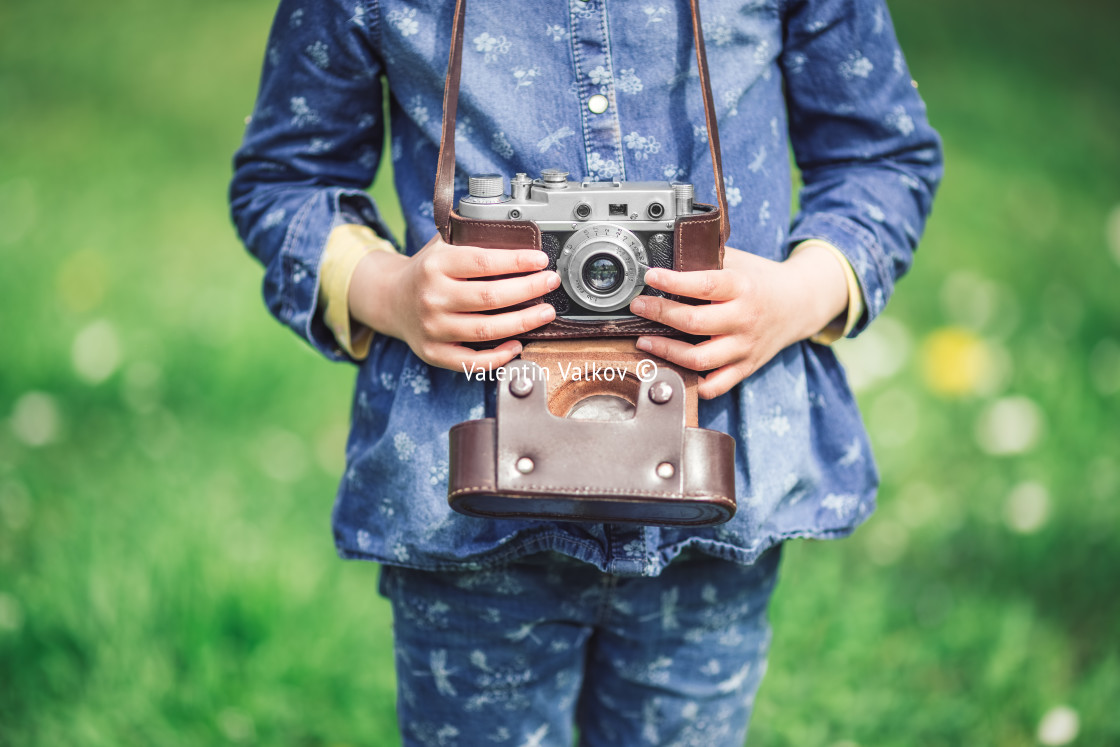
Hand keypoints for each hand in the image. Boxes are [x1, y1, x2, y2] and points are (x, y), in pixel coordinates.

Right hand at [348, 233, 559, 370]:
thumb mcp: (443, 245)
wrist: (391, 299)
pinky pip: (471, 362)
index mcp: (435, 265)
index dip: (517, 262)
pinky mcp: (434, 352)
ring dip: (523, 323)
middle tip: (550, 283)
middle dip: (528, 290)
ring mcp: (432, 328)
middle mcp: (432, 297)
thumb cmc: (427, 270)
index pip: (483, 262)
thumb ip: (474, 240)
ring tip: (545, 312)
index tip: (540, 261)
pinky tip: (517, 344)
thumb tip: (520, 237)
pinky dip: (498, 356)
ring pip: (486, 331)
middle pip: (490, 297)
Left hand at [628, 244, 848, 398]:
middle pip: (694, 324)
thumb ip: (708, 260)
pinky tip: (673, 369)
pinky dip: (692, 383)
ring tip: (645, 340)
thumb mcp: (740, 262)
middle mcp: (744, 319)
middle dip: (659, 313)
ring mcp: (745, 347)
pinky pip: (715, 386)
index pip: (705, 285)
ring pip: (699, 360)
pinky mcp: (745, 367)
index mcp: (743, 288)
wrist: (800, 304)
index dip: (674, 281)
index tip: (651, 276)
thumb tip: (668, 253)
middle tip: (638, 306)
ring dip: (666, 352)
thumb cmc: (762, 280)